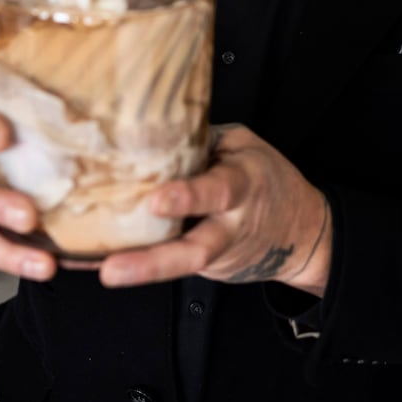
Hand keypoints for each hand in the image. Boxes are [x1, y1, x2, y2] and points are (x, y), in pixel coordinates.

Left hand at [98, 125, 331, 295]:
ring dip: (141, 272)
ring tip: (105, 272)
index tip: (156, 200)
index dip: (189, 197)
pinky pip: (171, 265)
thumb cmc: (268, 180)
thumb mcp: (245, 147)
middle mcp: (230, 227)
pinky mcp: (206, 268)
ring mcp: (218, 253)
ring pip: (181, 266)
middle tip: (112, 266)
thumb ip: (203, 142)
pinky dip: (136, 266)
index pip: (218, 190)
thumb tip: (148, 129)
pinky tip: (96, 263)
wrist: (304, 232)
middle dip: (154, 261)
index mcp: (243, 185)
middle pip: (195, 251)